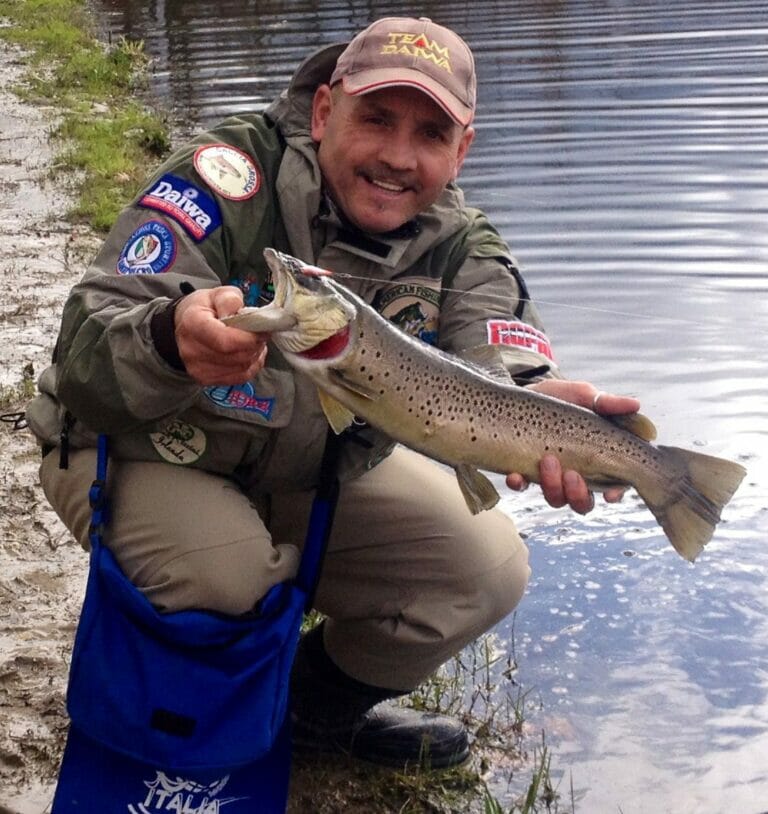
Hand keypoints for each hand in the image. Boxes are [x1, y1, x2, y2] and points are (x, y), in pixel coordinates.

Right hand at [174, 287, 268, 384]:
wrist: (185, 325)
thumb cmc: (204, 308)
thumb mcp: (218, 294)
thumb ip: (231, 301)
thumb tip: (243, 316)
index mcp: (193, 323)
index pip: (226, 340)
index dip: (249, 338)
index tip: (261, 330)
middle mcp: (191, 349)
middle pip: (236, 356)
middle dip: (254, 345)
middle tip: (259, 334)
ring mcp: (197, 368)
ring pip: (241, 368)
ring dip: (254, 355)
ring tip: (251, 342)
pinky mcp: (205, 380)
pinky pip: (239, 377)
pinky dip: (250, 366)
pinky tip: (248, 354)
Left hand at [505, 379, 640, 513]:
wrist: (525, 392)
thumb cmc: (561, 398)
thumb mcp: (583, 396)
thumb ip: (607, 403)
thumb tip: (635, 404)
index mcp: (597, 459)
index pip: (612, 486)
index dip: (614, 493)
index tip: (610, 493)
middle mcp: (575, 473)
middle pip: (582, 502)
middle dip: (578, 494)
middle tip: (571, 473)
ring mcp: (548, 476)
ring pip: (555, 499)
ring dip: (552, 487)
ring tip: (546, 461)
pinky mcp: (523, 471)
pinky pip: (521, 487)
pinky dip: (519, 484)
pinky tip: (516, 476)